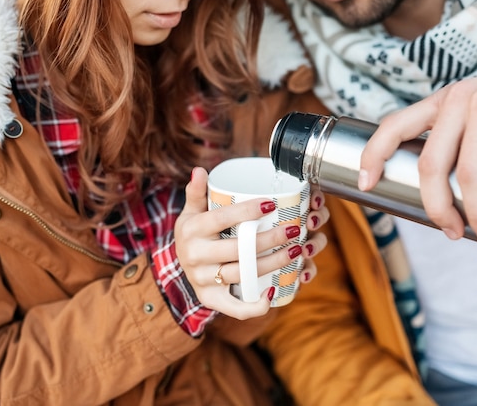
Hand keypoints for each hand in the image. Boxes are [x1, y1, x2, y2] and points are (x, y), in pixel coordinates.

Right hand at [175, 168, 328, 319]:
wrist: (179, 265)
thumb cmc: (194, 233)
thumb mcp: (191, 211)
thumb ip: (197, 192)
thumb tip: (200, 170)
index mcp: (191, 230)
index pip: (221, 219)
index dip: (246, 211)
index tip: (272, 203)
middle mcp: (194, 256)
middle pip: (237, 249)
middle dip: (269, 239)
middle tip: (294, 229)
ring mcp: (203, 280)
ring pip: (242, 274)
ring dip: (273, 264)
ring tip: (297, 251)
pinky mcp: (211, 299)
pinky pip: (234, 307)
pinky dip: (255, 304)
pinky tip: (275, 291)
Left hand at [358, 57, 476, 249]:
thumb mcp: (475, 118)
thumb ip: (454, 143)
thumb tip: (437, 196)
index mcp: (442, 101)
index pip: (394, 126)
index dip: (373, 155)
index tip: (365, 184)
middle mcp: (460, 100)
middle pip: (430, 165)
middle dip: (437, 208)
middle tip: (450, 232)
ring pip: (469, 176)